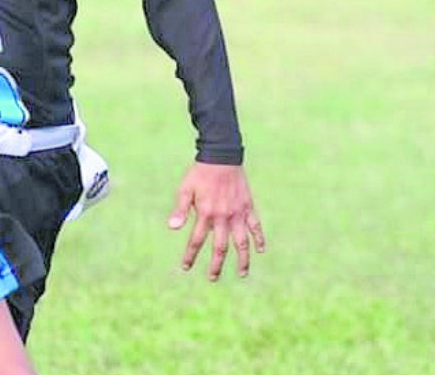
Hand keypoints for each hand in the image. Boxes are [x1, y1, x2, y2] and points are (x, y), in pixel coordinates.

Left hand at [167, 162, 265, 280]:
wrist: (222, 157)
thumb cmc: (200, 174)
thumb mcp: (186, 190)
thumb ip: (180, 209)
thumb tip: (172, 228)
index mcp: (206, 214)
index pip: (197, 240)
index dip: (190, 255)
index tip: (185, 267)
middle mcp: (223, 217)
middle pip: (220, 248)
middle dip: (216, 265)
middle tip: (213, 278)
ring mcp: (238, 214)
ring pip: (242, 242)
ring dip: (243, 259)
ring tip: (243, 273)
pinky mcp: (248, 208)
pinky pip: (256, 227)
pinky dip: (259, 239)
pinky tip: (261, 251)